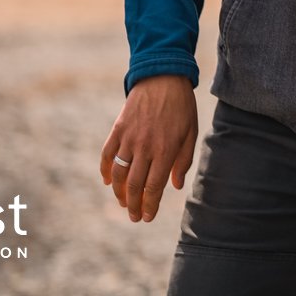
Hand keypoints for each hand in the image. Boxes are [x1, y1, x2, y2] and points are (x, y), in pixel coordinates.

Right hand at [100, 74, 197, 222]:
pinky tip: (108, 182)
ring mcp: (129, 138)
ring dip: (119, 192)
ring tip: (124, 203)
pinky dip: (105, 171)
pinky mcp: (118, 129)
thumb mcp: (191, 133)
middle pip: (135, 185)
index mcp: (165, 150)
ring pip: (119, 174)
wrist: (163, 77)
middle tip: (135, 217)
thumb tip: (176, 187)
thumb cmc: (181, 107)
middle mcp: (145, 147)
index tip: (147, 217)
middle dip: (133, 205)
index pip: (154, 187)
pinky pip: (107, 155)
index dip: (149, 205)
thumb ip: (183, 161)